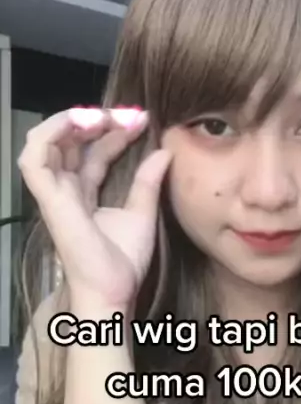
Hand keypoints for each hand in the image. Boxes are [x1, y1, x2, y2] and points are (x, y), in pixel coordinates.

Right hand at [18, 107, 170, 309]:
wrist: (113, 289)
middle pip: (69, 143)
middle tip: (124, 114)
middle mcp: (66, 190)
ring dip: (67, 122)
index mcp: (84, 194)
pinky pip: (34, 160)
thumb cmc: (123, 261)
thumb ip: (148, 182)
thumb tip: (164, 152)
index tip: (140, 121)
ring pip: (43, 144)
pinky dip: (49, 135)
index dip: (113, 133)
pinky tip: (78, 123)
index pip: (93, 153)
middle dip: (93, 120)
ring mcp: (54, 194)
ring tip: (99, 116)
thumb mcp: (142, 213)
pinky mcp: (49, 199)